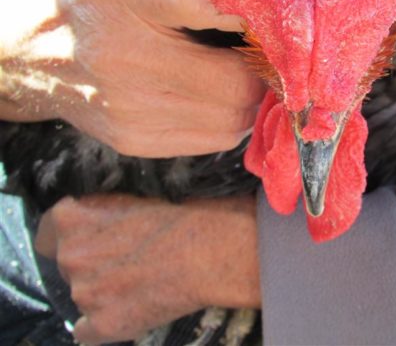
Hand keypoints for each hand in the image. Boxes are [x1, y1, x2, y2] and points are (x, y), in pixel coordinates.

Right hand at [0, 0, 264, 155]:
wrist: (30, 54)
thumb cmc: (93, 0)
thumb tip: (259, 1)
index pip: (210, 5)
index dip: (253, 16)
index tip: (265, 16)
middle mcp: (123, 56)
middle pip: (236, 81)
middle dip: (260, 69)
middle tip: (260, 52)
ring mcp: (129, 107)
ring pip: (234, 116)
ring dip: (250, 96)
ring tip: (238, 72)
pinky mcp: (135, 140)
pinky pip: (216, 138)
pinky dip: (230, 117)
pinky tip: (215, 94)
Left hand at [35, 194, 259, 343]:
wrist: (212, 251)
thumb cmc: (185, 215)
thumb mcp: (137, 197)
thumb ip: (107, 212)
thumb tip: (105, 225)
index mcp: (73, 217)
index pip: (49, 229)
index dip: (72, 233)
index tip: (92, 236)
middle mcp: (70, 256)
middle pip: (67, 263)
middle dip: (92, 262)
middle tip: (128, 258)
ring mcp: (85, 293)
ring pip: (83, 295)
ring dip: (103, 291)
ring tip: (141, 282)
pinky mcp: (103, 324)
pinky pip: (87, 331)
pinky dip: (105, 323)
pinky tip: (131, 309)